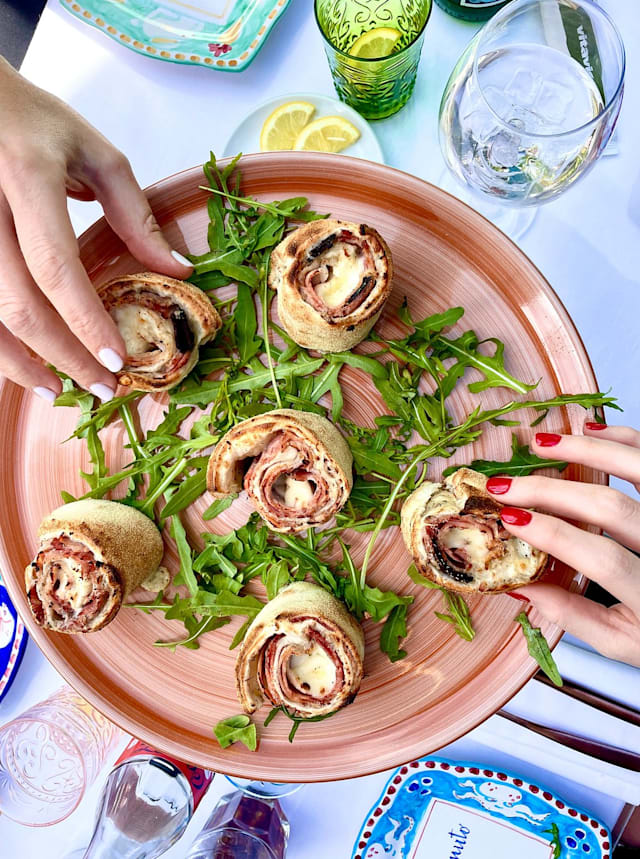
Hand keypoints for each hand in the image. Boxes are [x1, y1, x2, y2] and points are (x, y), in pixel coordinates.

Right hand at [0, 58, 192, 401]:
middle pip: (18, 302)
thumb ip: (135, 214)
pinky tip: (23, 366)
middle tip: (100, 385)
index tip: (116, 360)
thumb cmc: (33, 121)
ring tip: (58, 390)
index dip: (84, 321)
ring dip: (21, 363)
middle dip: (61, 355)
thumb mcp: (95, 154)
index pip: (55, 266)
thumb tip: (177, 269)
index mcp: (28, 176)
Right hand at [486, 422, 639, 666]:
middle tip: (505, 486)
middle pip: (610, 508)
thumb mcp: (623, 642)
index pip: (601, 557)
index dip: (553, 535)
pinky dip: (624, 438)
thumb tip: (519, 584)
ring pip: (637, 468)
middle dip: (549, 492)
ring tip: (542, 444)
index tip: (510, 520)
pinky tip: (592, 431)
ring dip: (585, 450)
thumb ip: (573, 615)